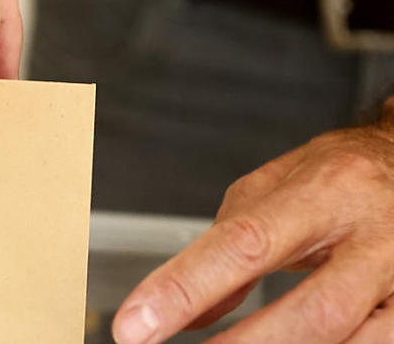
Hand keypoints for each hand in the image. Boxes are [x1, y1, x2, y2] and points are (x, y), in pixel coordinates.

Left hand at [112, 99, 393, 342]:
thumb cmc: (341, 178)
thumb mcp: (275, 191)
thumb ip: (227, 246)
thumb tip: (182, 311)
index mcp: (324, 192)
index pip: (243, 242)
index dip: (184, 288)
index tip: (135, 324)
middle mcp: (376, 235)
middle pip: (313, 310)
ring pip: (353, 340)